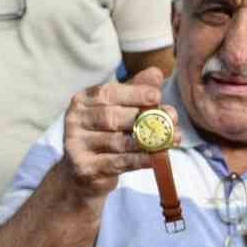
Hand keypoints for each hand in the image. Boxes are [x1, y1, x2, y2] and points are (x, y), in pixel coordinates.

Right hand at [58, 67, 173, 202]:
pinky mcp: (85, 169)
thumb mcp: (118, 108)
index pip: (108, 93)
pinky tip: (156, 157)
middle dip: (145, 118)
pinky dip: (140, 159)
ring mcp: (77, 146)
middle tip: (171, 119)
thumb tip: (156, 73)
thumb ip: (135, 90)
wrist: (80, 173)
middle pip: (112, 117)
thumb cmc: (103, 134)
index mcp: (83, 100)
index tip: (157, 95)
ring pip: (117, 142)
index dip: (134, 93)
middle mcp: (75, 121)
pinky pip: (118, 163)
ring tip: (171, 139)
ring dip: (148, 141)